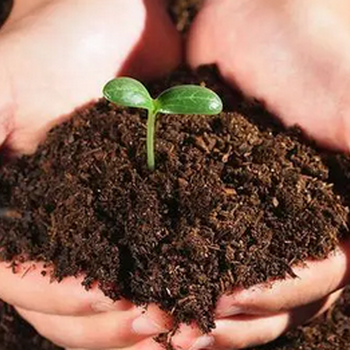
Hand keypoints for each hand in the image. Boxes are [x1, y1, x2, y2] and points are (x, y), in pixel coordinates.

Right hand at [0, 0, 180, 347]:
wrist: (118, 24)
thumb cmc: (58, 43)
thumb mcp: (6, 86)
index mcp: (22, 213)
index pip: (25, 281)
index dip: (65, 300)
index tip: (115, 302)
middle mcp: (65, 228)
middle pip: (75, 307)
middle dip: (115, 326)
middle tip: (162, 324)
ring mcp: (112, 223)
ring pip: (121, 300)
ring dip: (152, 323)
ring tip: (189, 328)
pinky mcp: (156, 209)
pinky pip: (165, 264)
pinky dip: (183, 289)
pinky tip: (208, 303)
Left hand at [184, 0, 349, 347]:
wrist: (267, 10)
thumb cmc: (320, 50)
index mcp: (328, 214)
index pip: (313, 280)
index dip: (275, 297)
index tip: (230, 300)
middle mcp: (286, 217)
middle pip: (263, 288)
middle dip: (227, 312)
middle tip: (183, 326)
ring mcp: (242, 201)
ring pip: (221, 267)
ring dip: (193, 294)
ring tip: (158, 312)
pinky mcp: (202, 180)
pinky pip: (186, 229)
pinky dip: (168, 253)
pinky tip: (145, 271)